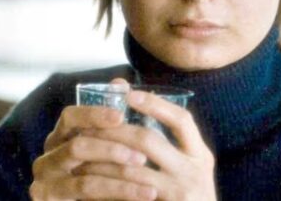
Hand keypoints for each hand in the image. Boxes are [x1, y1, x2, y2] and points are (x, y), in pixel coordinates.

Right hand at [30, 78, 158, 200]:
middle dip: (111, 148)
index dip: (93, 114)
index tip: (120, 115)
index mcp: (59, 139)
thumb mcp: (102, 150)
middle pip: (76, 145)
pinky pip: (86, 191)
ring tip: (146, 175)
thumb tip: (120, 83)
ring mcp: (45, 181)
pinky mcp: (47, 199)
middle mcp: (47, 157)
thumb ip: (109, 120)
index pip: (70, 117)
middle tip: (142, 154)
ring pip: (84, 174)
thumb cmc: (92, 178)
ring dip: (119, 173)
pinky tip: (144, 194)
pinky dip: (119, 191)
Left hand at [76, 83, 216, 200]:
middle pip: (148, 140)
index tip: (129, 94)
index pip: (181, 119)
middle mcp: (194, 172)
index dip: (155, 104)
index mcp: (200, 155)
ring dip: (101, 160)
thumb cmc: (186, 196)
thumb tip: (126, 90)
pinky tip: (88, 181)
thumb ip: (165, 137)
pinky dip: (105, 187)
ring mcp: (179, 194)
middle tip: (88, 126)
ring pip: (130, 170)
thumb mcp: (186, 167)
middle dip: (114, 131)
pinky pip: (127, 195)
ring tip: (80, 153)